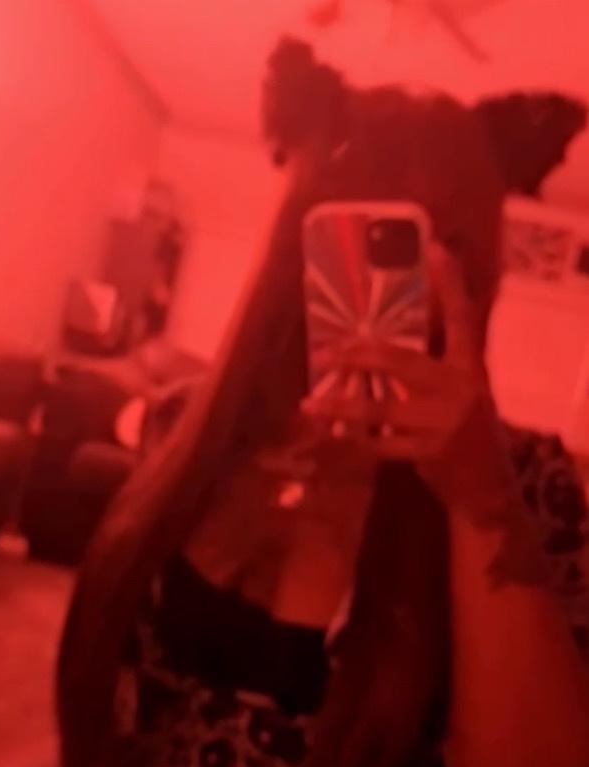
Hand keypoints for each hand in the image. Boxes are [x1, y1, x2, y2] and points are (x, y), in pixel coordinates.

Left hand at [303, 245, 515, 522]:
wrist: (487, 488)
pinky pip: (382, 444)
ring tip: (311, 402)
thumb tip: (383, 352)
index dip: (450, 284)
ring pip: (381, 408)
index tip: (434, 248)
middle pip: (400, 361)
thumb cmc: (469, 433)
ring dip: (342, 405)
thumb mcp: (466, 394)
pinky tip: (336, 436)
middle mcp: (461, 389)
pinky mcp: (430, 452)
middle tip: (327, 352)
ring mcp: (444, 423)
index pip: (462, 318)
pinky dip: (357, 440)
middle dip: (358, 355)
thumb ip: (435, 371)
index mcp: (471, 368)